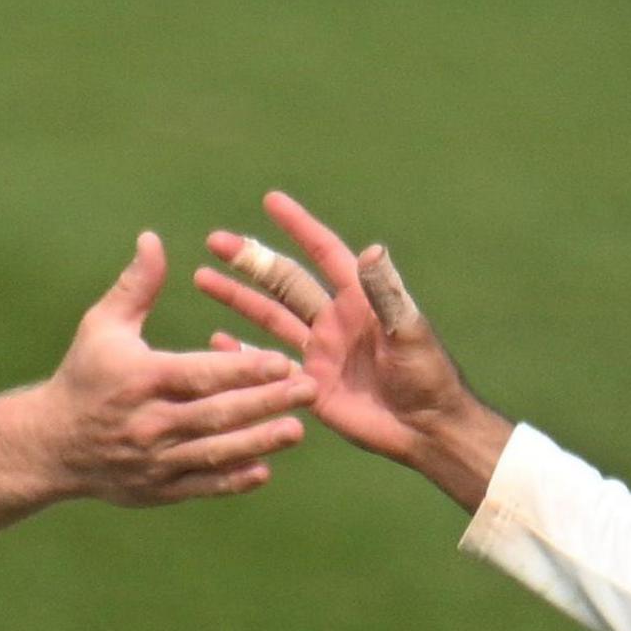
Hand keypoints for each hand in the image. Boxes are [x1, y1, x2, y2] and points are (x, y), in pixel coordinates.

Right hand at [40, 232, 310, 505]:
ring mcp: (154, 460)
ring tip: (297, 430)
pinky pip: (201, 485)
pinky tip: (263, 469)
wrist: (50, 445)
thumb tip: (153, 239)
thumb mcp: (102, 326)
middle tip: (310, 390)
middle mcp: (149, 423)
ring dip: (258, 442)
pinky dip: (232, 481)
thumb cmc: (84, 375)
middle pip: (217, 414)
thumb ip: (136, 286)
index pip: (201, 374)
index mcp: (141, 379)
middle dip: (266, 403)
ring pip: (215, 453)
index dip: (244, 369)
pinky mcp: (157, 489)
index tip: (283, 360)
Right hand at [193, 190, 513, 508]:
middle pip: (283, 282)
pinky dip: (240, 353)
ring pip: (268, 316)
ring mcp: (317, 352)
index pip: (323, 253)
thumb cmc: (428, 375)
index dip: (299, 226)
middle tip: (215, 241)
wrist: (425, 428)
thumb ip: (386, 293)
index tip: (271, 201)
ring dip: (237, 297)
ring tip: (202, 277)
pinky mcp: (307, 384)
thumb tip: (373, 250)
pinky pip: (266, 364)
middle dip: (251, 260)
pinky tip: (215, 341)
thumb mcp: (409, 330)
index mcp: (357, 301)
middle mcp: (332, 320)